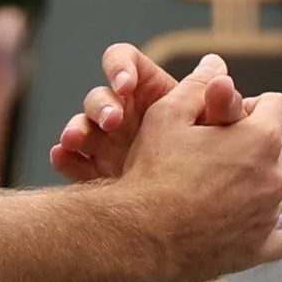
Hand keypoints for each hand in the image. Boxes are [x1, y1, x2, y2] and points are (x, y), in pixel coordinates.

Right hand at [50, 43, 245, 180]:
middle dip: (103, 106)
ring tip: (75, 139)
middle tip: (113, 121)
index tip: (126, 85)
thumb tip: (217, 64)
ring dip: (77, 128)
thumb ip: (219, 102)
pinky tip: (61, 156)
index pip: (125, 64)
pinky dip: (65, 158)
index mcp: (149, 92)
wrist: (199, 217)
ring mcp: (107, 145)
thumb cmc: (218, 162)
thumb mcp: (220, 131)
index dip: (120, 68)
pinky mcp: (97, 174)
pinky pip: (72, 161)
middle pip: (100, 97)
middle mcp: (124, 114)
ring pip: (82, 126)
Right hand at [114, 56, 281, 281]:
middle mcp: (274, 176)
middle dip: (255, 145)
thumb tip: (215, 63)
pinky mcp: (260, 249)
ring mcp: (270, 215)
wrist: (138, 234)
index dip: (255, 106)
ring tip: (232, 183)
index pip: (279, 105)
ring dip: (266, 181)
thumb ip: (197, 86)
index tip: (231, 116)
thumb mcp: (167, 116)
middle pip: (279, 148)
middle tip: (219, 152)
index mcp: (259, 138)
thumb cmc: (152, 171)